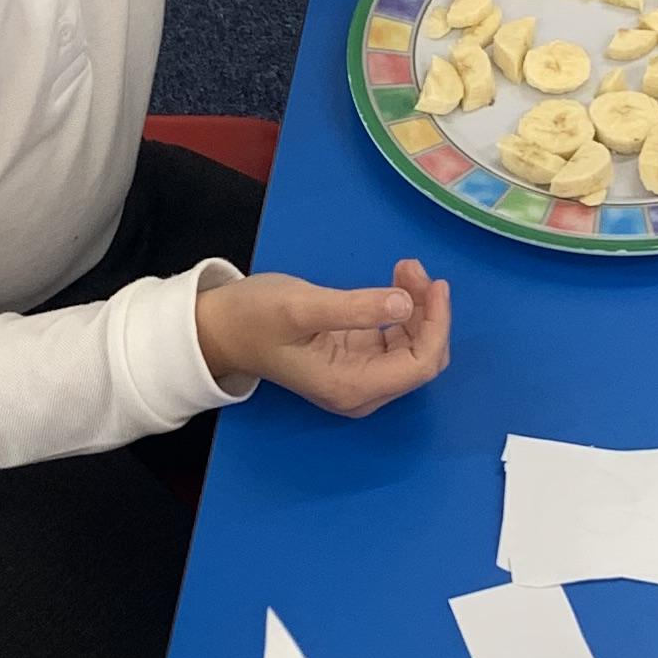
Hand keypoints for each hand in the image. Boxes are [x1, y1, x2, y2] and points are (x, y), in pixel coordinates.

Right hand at [196, 253, 450, 412]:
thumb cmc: (255, 317)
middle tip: (411, 268)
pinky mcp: (356, 359)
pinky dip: (403, 310)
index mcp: (351, 386)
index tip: (435, 284)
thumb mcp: (301, 307)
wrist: (221, 329)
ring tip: (404, 267)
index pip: (419, 365)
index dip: (436, 326)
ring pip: (413, 347)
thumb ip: (354, 308)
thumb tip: (404, 303)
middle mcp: (361, 390)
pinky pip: (397, 340)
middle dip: (428, 313)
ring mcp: (360, 376)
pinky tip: (397, 281)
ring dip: (418, 307)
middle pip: (421, 359)